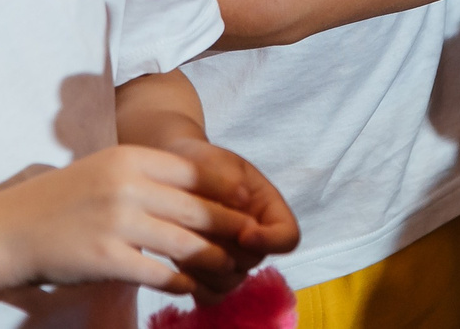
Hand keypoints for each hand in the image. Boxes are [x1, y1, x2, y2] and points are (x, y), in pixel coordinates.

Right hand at [0, 145, 258, 293]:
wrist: (7, 231)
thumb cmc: (58, 202)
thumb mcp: (103, 171)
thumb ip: (144, 175)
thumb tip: (195, 191)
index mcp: (128, 157)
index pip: (193, 172)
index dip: (225, 190)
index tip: (248, 204)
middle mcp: (126, 185)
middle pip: (196, 207)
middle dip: (229, 226)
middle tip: (252, 240)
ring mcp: (116, 222)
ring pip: (185, 242)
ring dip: (213, 257)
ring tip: (231, 267)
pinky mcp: (105, 258)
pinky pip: (158, 272)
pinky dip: (180, 280)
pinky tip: (191, 285)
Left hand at [155, 136, 298, 287]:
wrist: (172, 172)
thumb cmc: (201, 165)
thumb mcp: (220, 163)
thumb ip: (232, 183)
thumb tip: (243, 211)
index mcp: (269, 210)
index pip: (288, 238)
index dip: (270, 241)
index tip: (245, 233)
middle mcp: (256, 240)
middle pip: (253, 261)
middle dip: (226, 248)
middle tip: (197, 230)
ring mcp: (233, 260)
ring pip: (230, 281)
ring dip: (207, 266)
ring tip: (184, 243)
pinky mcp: (209, 275)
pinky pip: (210, 295)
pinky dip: (197, 285)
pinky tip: (180, 265)